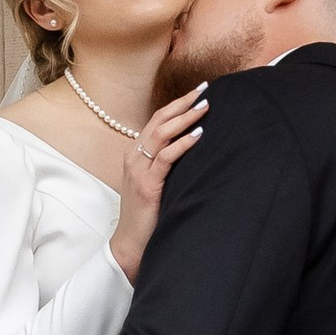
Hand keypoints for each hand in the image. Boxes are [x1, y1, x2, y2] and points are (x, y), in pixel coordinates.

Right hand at [109, 83, 207, 280]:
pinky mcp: (147, 186)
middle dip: (182, 103)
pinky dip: (183, 144)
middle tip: (205, 90)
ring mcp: (138, 171)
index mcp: (135, 155)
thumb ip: (166, 165)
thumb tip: (191, 148)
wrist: (130, 244)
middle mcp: (134, 157)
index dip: (176, 105)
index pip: (156, 121)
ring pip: (161, 134)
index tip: (197, 92)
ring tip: (205, 108)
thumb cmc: (147, 215)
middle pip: (158, 121)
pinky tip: (199, 136)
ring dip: (185, 119)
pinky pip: (166, 158)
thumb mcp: (155, 183)